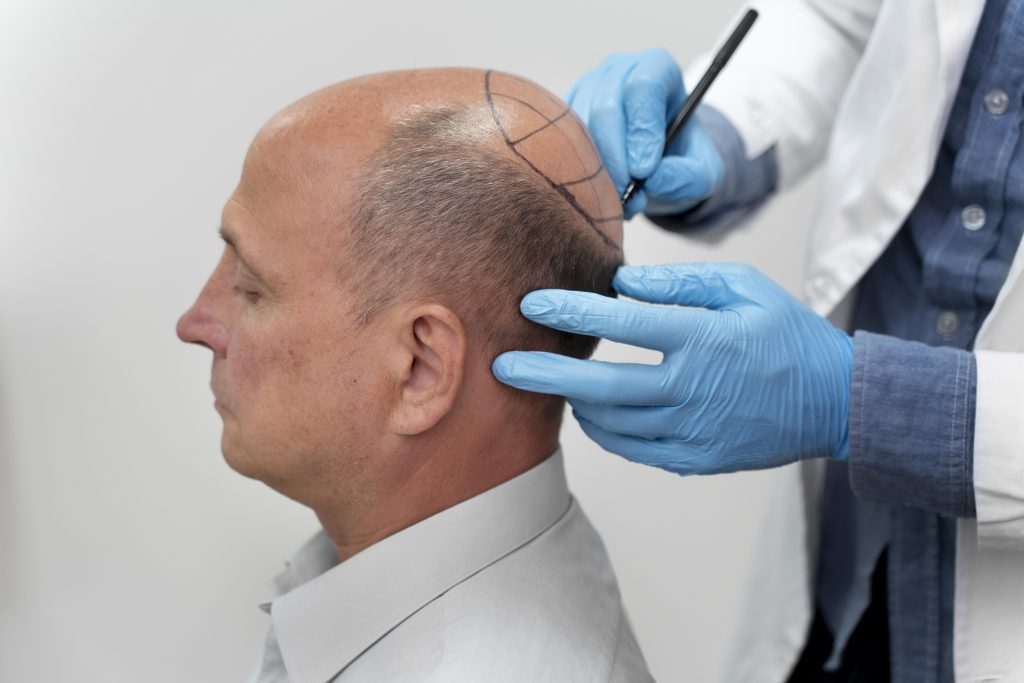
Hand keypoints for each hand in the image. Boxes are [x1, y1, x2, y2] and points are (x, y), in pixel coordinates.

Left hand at [492, 264, 853, 475]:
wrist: (836, 402)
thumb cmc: (788, 335)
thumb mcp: (745, 289)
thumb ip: (682, 283)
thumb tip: (623, 284)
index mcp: (702, 339)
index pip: (619, 324)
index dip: (569, 312)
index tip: (530, 305)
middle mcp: (692, 389)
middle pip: (601, 387)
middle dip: (544, 376)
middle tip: (502, 368)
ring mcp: (694, 430)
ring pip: (613, 424)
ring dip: (575, 403)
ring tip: (553, 385)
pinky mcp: (698, 459)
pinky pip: (634, 450)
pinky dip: (606, 432)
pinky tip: (595, 413)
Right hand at [567, 47, 724, 218]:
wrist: (656, 166)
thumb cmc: (679, 162)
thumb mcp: (699, 175)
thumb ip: (685, 178)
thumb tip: (653, 179)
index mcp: (657, 69)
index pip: (643, 87)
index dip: (642, 130)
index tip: (644, 171)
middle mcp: (618, 71)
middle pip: (606, 107)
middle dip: (615, 158)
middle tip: (628, 195)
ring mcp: (587, 88)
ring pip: (578, 126)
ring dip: (595, 169)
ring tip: (618, 199)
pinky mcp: (563, 112)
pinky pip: (560, 139)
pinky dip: (576, 169)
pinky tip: (598, 190)